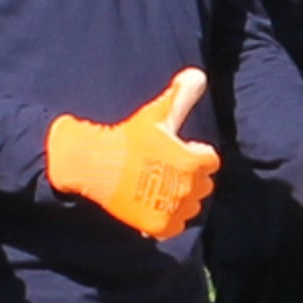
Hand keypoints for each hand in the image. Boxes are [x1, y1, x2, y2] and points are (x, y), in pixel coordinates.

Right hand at [46, 70, 220, 241]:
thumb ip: (181, 97)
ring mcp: (174, 209)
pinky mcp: (160, 227)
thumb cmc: (127, 138)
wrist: (92, 164)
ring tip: (157, 186)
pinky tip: (152, 204)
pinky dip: (168, 217)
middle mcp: (188, 188)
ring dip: (180, 198)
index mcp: (193, 161)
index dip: (193, 153)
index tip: (174, 151)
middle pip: (202, 184)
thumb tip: (198, 74)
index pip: (209, 160)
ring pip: (190, 206)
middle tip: (164, 168)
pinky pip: (176, 226)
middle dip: (189, 175)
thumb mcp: (156, 115)